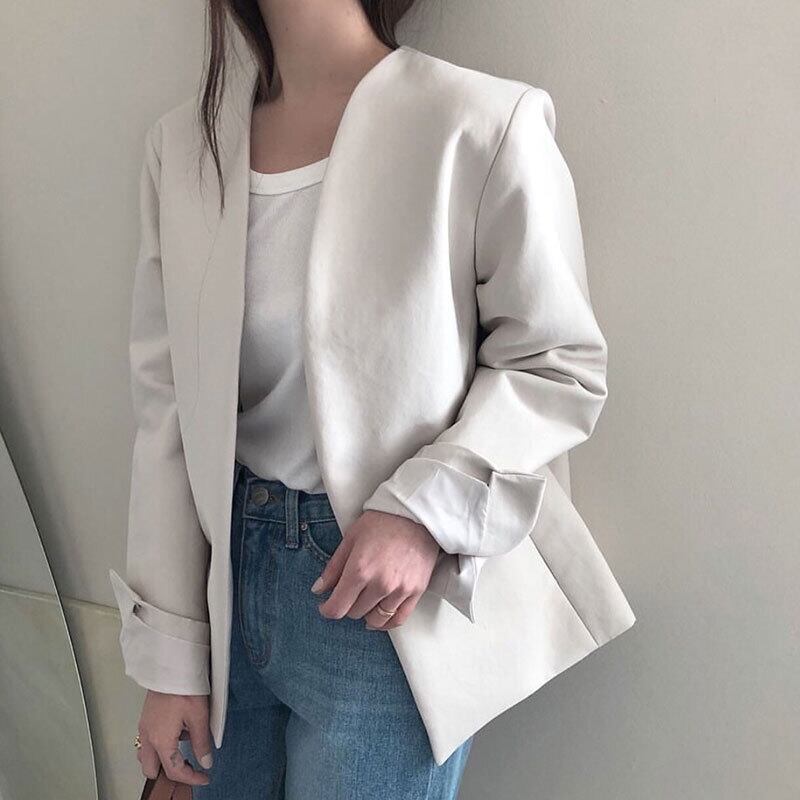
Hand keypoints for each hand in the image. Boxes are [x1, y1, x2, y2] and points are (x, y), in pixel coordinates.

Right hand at [136, 690, 211, 785]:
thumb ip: (201, 742)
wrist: (172, 667)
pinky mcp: (145, 718)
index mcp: (161, 741)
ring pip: (146, 756)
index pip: (174, 771)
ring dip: (162, 758)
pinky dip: (160, 745)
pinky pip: (148, 741)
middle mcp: (148, 737)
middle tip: (190, 768)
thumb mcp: (199, 717)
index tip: (204, 777)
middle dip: (170, 772)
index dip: (191, 778)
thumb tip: (205, 761)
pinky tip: (177, 731)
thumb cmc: (184, 687)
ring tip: (184, 748)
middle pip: (152, 769)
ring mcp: (144, 727)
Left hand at [312, 509, 440, 629]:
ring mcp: (400, 590)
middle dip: (347, 605)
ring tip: (364, 603)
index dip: (327, 610)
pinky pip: (399, 618)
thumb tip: (318, 590)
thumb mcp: (351, 538)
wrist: (416, 514)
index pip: (338, 608)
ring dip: (366, 614)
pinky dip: (387, 622)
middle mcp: (380, 584)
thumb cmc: (382, 522)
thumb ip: (333, 568)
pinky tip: (379, 617)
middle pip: (355, 613)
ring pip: (376, 619)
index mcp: (360, 570)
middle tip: (348, 594)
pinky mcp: (416, 591)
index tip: (326, 606)